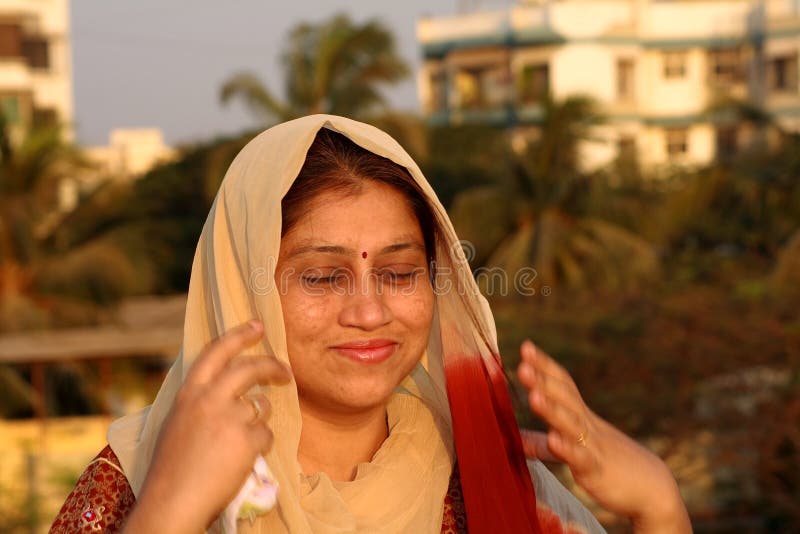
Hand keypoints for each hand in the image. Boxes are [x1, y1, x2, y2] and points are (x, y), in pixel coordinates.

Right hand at [124, 320, 291, 532]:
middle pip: (249, 368)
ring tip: (237, 445)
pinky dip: (259, 447)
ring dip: (258, 421)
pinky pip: (265, 435)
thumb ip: (200, 402)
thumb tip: (226, 387)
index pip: (216, 351)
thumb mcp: (178, 423)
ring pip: (262, 406)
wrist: (172, 503)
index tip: (257, 325)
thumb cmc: (172, 469)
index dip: (238, 335)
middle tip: (285, 370)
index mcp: (189, 394)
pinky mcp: (247, 439)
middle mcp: (209, 399)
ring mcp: (230, 417)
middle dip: (272, 365)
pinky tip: (240, 461)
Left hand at [516, 340, 690, 532]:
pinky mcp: (597, 470)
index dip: (545, 365)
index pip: (562, 384)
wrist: (654, 489)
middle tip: (523, 364)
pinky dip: (567, 448)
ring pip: (571, 423)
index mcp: (580, 415)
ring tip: (533, 396)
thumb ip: (542, 444)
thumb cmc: (610, 464)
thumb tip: (515, 437)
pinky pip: (581, 457)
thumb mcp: (573, 450)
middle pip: (565, 396)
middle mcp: (586, 424)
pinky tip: (553, 439)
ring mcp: (592, 445)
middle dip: (543, 380)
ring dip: (552, 409)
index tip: (526, 346)